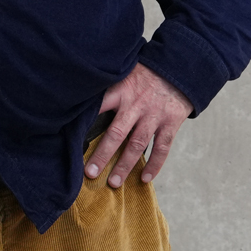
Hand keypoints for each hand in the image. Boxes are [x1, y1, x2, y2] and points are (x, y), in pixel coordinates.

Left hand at [85, 63, 190, 188]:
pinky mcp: (170, 123)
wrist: (178, 68)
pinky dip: (154, 164)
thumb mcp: (124, 73)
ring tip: (114, 182)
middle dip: (102, 154)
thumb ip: (109, 88)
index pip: (99, 106)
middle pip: (116, 133)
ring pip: (137, 144)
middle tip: (90, 173)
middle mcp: (136, 104)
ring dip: (125, 165)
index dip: (85, 121)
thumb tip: (83, 101)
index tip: (71, 138)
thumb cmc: (145, 74)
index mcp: (121, 91)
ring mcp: (154, 115)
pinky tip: (145, 178)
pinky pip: (161, 148)